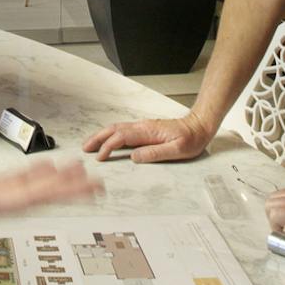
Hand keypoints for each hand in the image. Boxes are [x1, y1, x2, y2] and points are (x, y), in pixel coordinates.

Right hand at [0, 149, 96, 234]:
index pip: (23, 198)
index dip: (51, 191)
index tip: (75, 184)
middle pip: (33, 197)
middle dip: (65, 191)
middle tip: (95, 184)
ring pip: (28, 191)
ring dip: (55, 184)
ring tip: (82, 177)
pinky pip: (14, 184)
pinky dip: (35, 177)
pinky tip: (49, 171)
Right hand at [80, 113, 211, 162]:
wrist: (199, 126)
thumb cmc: (191, 138)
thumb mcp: (177, 150)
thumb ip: (155, 153)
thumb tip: (135, 157)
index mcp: (147, 131)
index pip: (121, 137)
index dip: (108, 147)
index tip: (100, 157)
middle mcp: (142, 127)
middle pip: (114, 129)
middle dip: (97, 138)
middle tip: (85, 148)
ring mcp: (143, 127)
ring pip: (117, 129)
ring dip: (102, 135)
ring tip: (91, 144)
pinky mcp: (145, 130)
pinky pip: (123, 131)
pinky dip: (111, 135)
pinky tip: (109, 141)